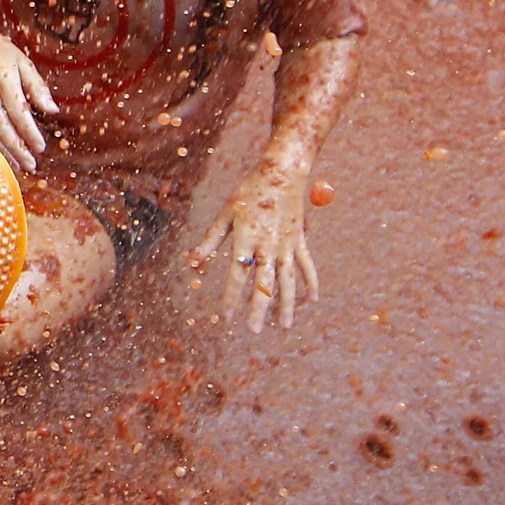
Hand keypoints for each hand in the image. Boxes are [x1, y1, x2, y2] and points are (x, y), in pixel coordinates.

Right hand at [0, 28, 57, 171]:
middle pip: (2, 127)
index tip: (40, 148)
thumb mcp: (23, 63)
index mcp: (5, 81)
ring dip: (0, 151)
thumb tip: (52, 110)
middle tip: (30, 165)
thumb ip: (37, 87)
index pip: (20, 113)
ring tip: (14, 165)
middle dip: (16, 149)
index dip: (30, 133)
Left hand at [189, 162, 319, 332]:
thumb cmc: (249, 193)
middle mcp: (269, 245)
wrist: (282, 174)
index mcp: (247, 239)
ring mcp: (288, 245)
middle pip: (264, 283)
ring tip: (285, 326)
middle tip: (255, 331)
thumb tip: (193, 262)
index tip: (227, 316)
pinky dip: (310, 283)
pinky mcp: (300, 241)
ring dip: (287, 304)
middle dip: (259, 308)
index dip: (232, 296)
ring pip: (288, 280)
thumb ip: (210, 240)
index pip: (237, 274)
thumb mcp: (225, 214)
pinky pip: (307, 266)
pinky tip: (312, 301)